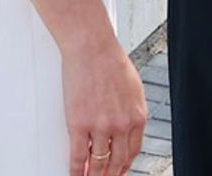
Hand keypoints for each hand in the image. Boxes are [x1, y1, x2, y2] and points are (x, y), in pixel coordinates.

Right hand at [62, 31, 145, 175]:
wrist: (93, 49)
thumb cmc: (111, 63)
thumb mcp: (133, 89)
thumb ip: (131, 111)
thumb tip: (127, 129)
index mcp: (137, 114)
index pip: (133, 151)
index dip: (125, 166)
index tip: (119, 172)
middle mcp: (121, 123)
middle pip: (117, 162)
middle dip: (110, 175)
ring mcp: (100, 126)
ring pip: (97, 164)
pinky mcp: (79, 124)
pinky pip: (77, 157)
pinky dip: (75, 171)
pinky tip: (75, 174)